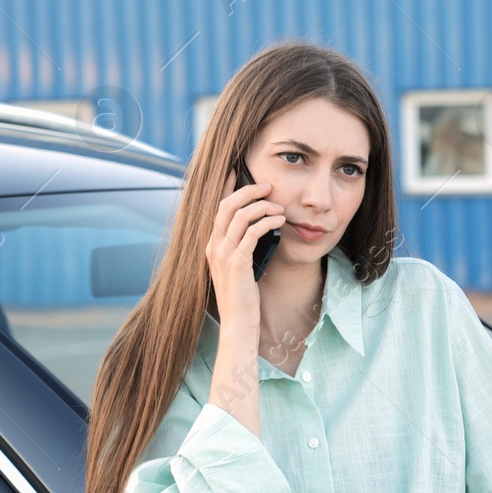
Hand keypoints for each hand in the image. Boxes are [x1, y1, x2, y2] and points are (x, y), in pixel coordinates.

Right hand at [209, 168, 284, 328]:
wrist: (238, 321)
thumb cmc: (243, 296)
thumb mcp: (239, 267)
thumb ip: (242, 247)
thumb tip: (258, 227)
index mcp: (212, 245)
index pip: (216, 208)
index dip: (226, 187)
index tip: (237, 171)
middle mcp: (213, 246)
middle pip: (226, 205)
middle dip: (248, 191)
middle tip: (268, 186)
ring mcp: (223, 254)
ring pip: (240, 216)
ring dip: (263, 206)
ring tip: (280, 207)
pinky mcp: (237, 262)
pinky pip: (252, 232)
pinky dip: (267, 222)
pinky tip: (280, 222)